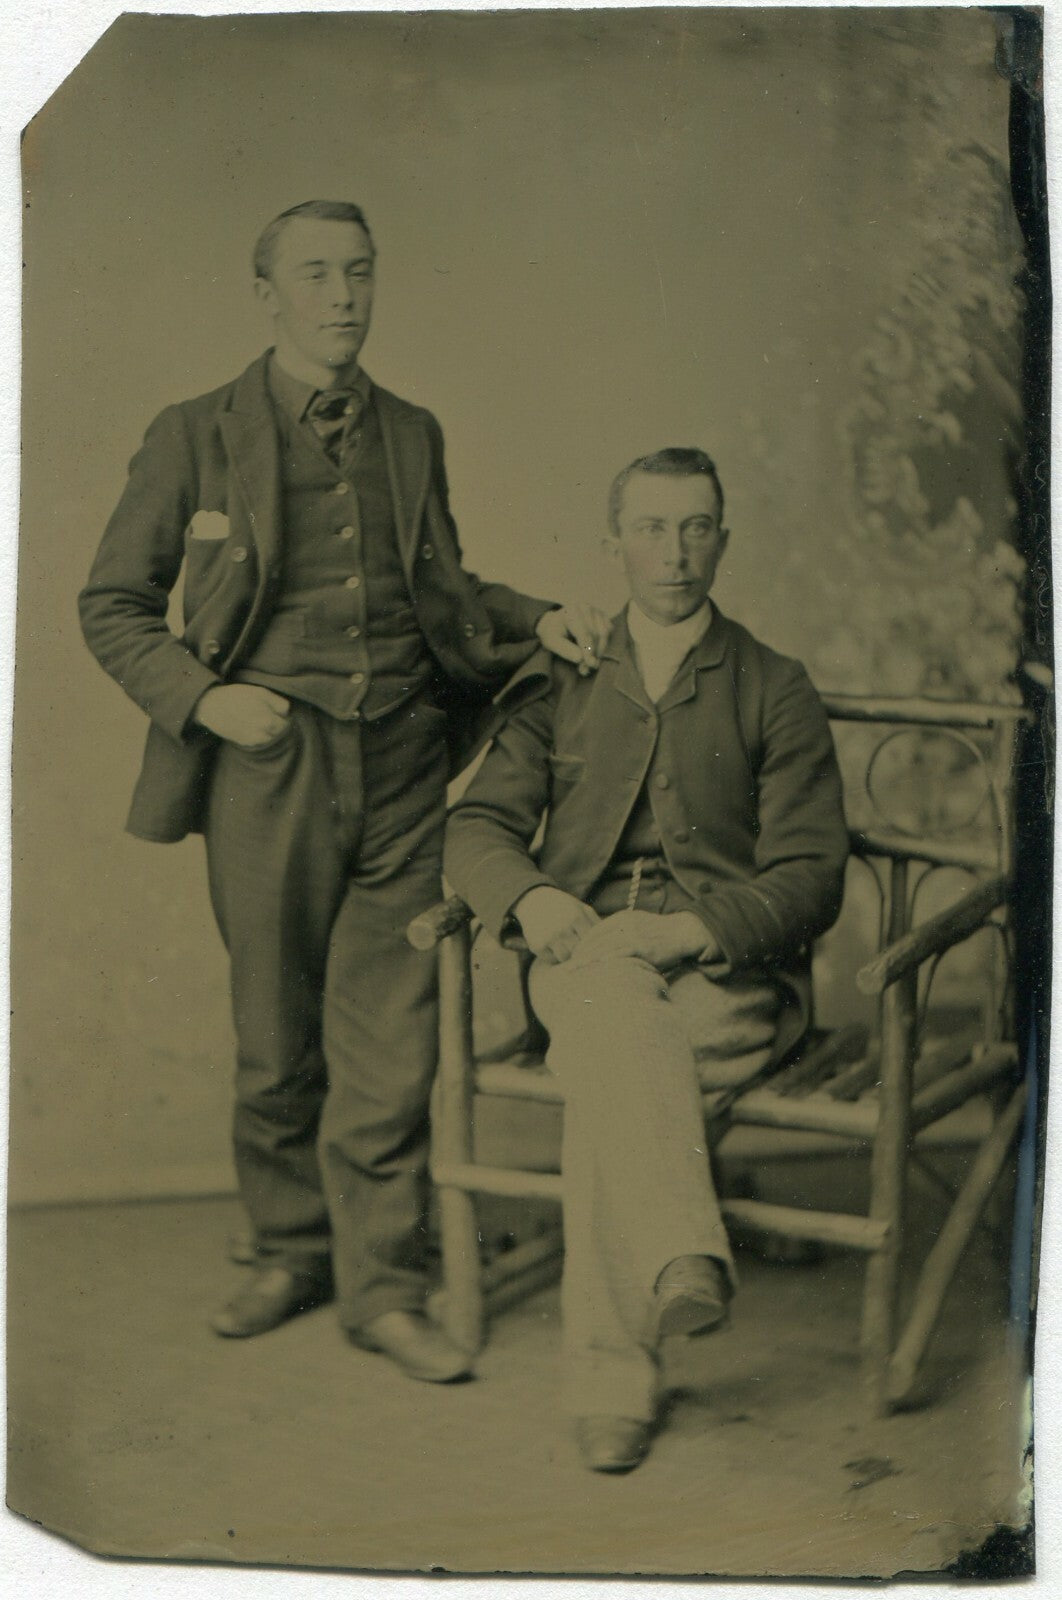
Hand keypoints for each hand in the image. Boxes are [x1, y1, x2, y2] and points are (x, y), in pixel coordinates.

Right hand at [193, 684, 290, 747]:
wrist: (211, 706)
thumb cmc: (237, 696)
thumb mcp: (261, 692)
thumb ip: (278, 703)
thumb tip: (286, 713)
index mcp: (269, 722)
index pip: (286, 723)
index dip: (283, 716)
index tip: (277, 711)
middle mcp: (262, 735)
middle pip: (279, 733)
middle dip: (277, 725)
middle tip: (268, 714)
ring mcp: (253, 741)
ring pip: (269, 738)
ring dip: (269, 732)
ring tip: (259, 720)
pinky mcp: (244, 743)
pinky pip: (258, 741)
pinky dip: (258, 735)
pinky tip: (251, 725)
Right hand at [514, 886, 599, 962]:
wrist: (534, 901)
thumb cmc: (565, 907)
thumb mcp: (582, 908)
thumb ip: (597, 923)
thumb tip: (612, 942)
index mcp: (576, 916)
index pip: (591, 942)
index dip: (593, 946)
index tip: (594, 948)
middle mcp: (561, 928)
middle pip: (579, 952)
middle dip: (581, 951)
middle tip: (580, 949)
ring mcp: (548, 938)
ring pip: (565, 958)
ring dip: (567, 955)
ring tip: (567, 946)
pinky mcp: (536, 945)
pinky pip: (551, 960)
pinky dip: (554, 956)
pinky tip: (554, 947)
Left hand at [535, 604, 611, 675]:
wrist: (556, 624)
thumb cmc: (553, 633)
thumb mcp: (551, 642)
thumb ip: (565, 650)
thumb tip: (580, 659)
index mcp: (571, 611)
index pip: (584, 633)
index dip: (587, 651)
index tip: (589, 665)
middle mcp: (586, 608)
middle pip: (595, 634)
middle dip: (592, 654)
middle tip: (586, 670)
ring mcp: (596, 612)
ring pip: (604, 634)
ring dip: (599, 652)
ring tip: (590, 665)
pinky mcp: (604, 618)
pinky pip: (609, 633)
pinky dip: (603, 646)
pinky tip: (594, 654)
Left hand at [565, 910, 714, 971]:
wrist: (684, 931)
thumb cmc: (662, 934)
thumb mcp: (639, 927)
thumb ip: (624, 934)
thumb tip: (609, 949)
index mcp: (622, 918)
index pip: (595, 931)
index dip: (582, 945)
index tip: (571, 957)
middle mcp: (624, 923)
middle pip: (595, 939)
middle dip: (579, 954)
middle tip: (567, 968)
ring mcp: (633, 933)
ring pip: (604, 946)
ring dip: (587, 960)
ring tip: (574, 971)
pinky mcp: (642, 945)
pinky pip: (620, 953)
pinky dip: (607, 960)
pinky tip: (596, 969)